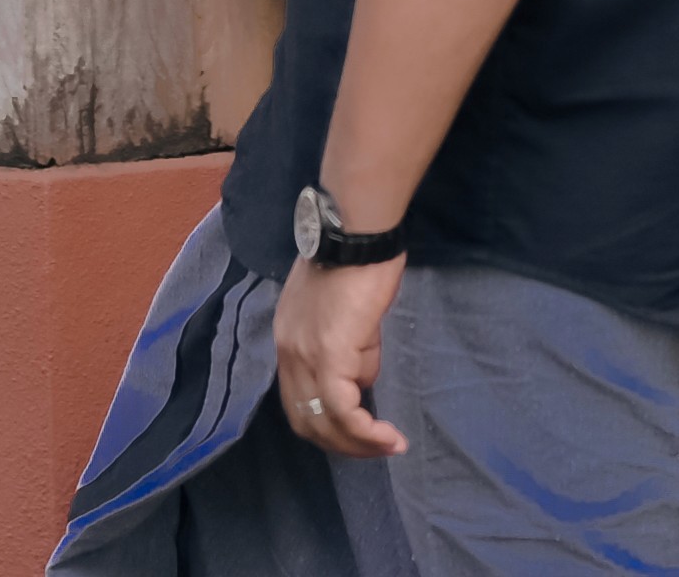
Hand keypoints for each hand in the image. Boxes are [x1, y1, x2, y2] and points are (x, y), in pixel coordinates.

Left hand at [273, 249, 406, 458]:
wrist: (357, 231)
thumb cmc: (358, 260)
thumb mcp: (342, 310)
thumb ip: (346, 344)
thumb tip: (360, 374)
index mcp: (288, 338)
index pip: (297, 401)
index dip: (327, 425)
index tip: (359, 432)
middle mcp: (288, 352)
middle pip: (305, 421)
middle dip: (343, 443)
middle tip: (376, 447)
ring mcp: (305, 355)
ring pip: (325, 422)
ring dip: (359, 443)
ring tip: (390, 444)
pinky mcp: (329, 355)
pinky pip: (344, 410)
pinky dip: (366, 433)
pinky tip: (390, 438)